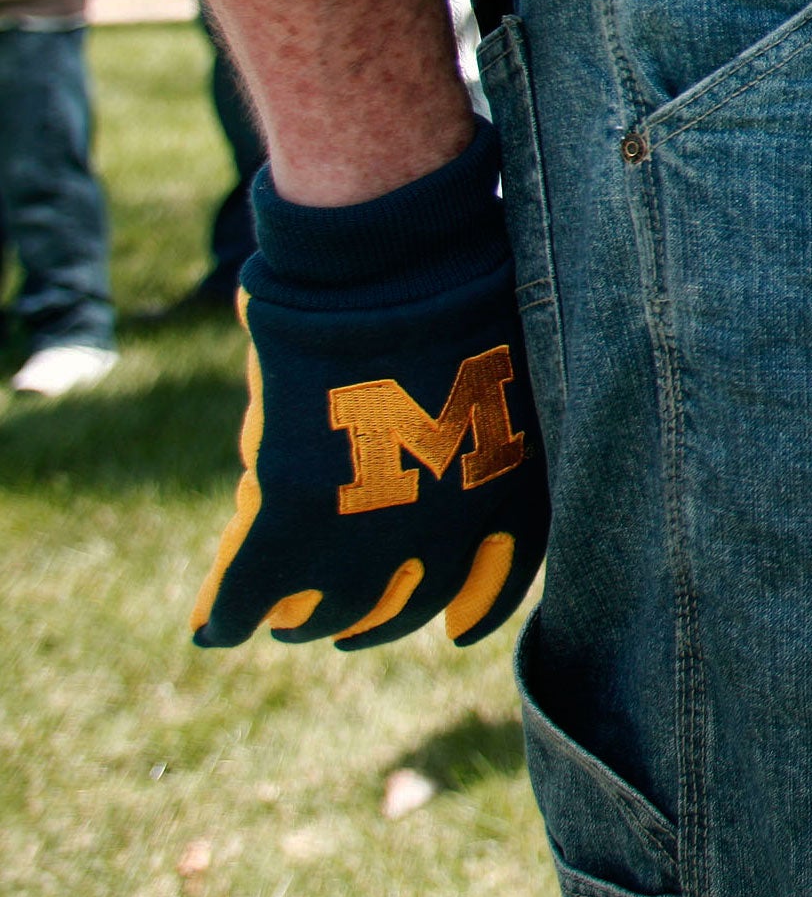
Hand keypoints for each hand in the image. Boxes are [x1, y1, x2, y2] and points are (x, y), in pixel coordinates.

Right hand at [192, 122, 547, 649]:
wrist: (398, 267)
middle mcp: (451, 528)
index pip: (501, 575)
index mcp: (511, 487)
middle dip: (374, 618)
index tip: (457, 629)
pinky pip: (251, 593)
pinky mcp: (293, 520)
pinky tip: (216, 627)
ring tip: (285, 618)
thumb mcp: (498, 366)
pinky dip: (228, 615)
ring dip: (303, 621)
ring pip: (329, 613)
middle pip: (408, 605)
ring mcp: (371, 533)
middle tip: (341, 621)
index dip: (474, 606)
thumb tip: (452, 434)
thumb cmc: (458, 284)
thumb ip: (477, 423)